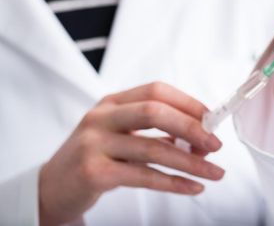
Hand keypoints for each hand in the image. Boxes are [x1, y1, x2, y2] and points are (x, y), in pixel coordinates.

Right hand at [39, 82, 224, 225]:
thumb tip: (202, 140)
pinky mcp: (93, 172)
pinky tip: (193, 187)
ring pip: (153, 148)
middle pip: (154, 112)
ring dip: (191, 162)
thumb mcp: (122, 135)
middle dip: (192, 128)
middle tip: (216, 146)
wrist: (53, 187)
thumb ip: (156, 132)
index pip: (156, 91)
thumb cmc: (97, 157)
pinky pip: (144, 176)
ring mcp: (94, 144)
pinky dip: (173, 183)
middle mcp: (102, 117)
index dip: (188, 103)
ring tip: (215, 173)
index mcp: (113, 102)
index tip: (211, 119)